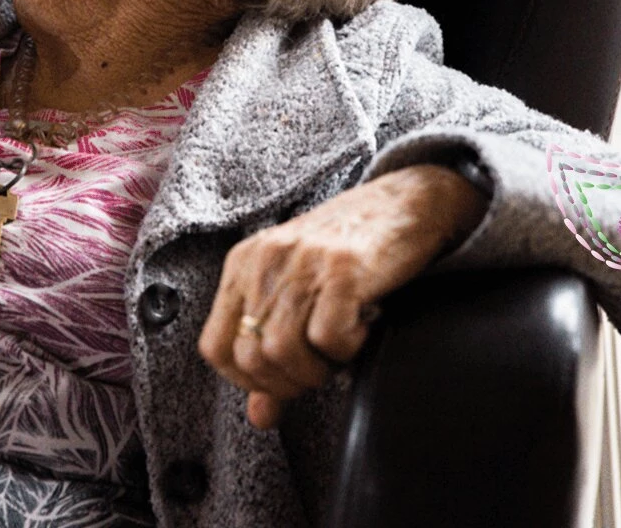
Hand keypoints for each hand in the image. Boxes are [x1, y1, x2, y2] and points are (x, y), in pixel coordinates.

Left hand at [198, 164, 488, 428]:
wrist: (407, 203)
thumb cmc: (349, 256)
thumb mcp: (298, 297)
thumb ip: (273, 358)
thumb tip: (259, 417)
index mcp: (242, 265)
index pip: (214, 348)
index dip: (248, 381)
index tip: (284, 379)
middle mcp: (264, 260)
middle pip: (250, 357)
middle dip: (288, 382)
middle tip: (322, 368)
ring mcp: (303, 262)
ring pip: (284, 351)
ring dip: (318, 370)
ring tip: (342, 350)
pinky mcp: (343, 269)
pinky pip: (328, 337)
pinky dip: (348, 350)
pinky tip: (364, 330)